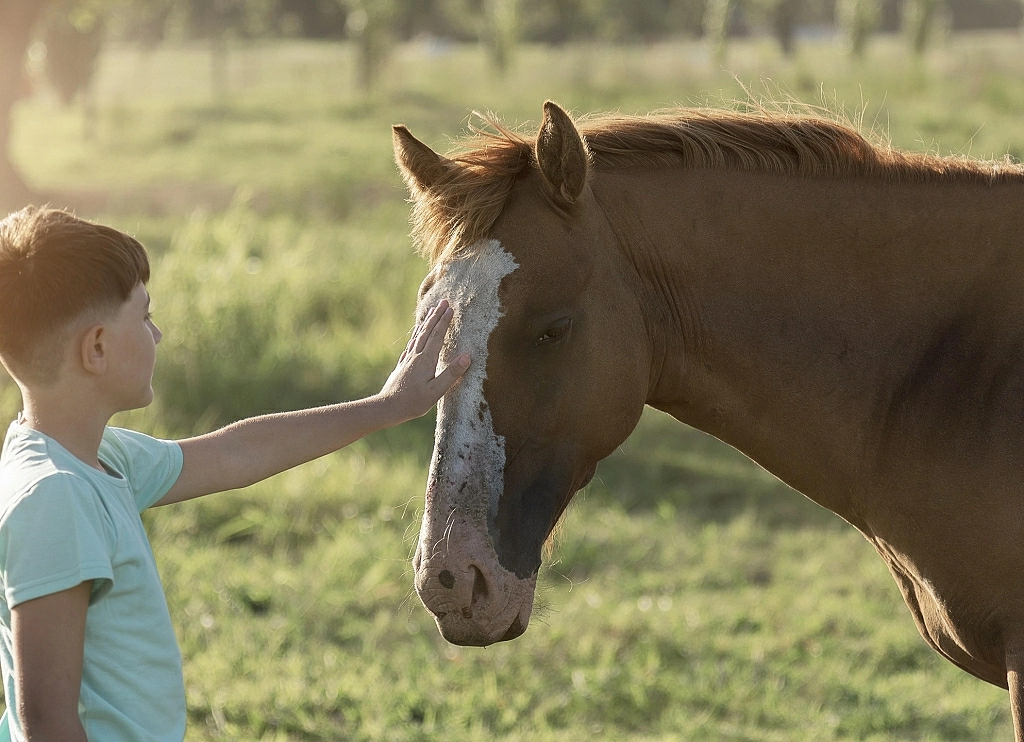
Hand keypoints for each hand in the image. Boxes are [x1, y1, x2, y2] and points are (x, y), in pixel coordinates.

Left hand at [379, 300, 469, 421]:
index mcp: (425, 360)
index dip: (444, 322)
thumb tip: (467, 357)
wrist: (387, 407)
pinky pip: (411, 345)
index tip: (451, 308)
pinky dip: (416, 336)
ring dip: (426, 323)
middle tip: (443, 302)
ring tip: (431, 313)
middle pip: (427, 331)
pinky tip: (415, 337)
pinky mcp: (402, 366)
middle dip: (436, 316)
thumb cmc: (413, 402)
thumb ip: (451, 373)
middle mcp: (415, 356)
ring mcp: (407, 360)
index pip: (437, 336)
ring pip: (418, 336)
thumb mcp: (436, 391)